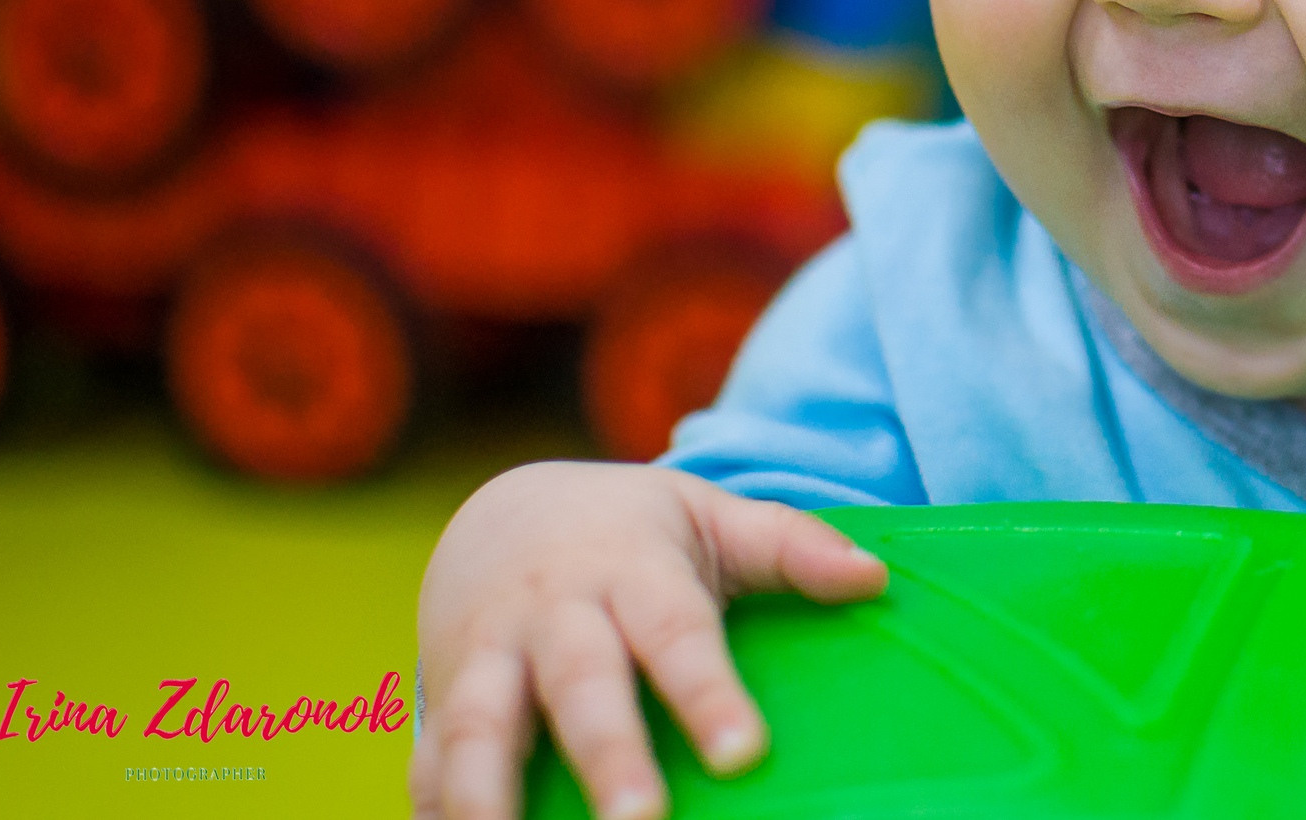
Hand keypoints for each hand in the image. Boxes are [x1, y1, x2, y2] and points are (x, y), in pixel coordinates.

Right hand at [409, 461, 887, 819]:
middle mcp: (554, 613)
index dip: (707, 692)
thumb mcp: (711, 519)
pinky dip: (436, 808)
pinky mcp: (440, 700)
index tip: (745, 754)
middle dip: (608, 755)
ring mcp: (486, 656)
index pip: (675, 632)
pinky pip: (430, 761)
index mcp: (630, 569)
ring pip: (480, 725)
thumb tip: (875, 578)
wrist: (504, 515)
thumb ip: (791, 545)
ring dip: (491, 794)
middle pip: (579, 684)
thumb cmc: (633, 532)